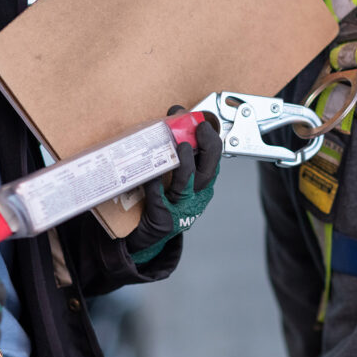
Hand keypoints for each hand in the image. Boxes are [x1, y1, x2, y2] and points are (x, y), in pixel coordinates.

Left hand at [126, 107, 222, 263]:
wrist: (143, 239)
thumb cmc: (157, 201)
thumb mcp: (170, 176)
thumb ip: (173, 151)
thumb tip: (171, 118)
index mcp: (200, 184)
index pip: (214, 160)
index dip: (210, 139)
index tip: (202, 122)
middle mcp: (195, 197)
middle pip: (208, 171)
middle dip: (207, 148)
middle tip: (199, 128)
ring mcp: (180, 210)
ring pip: (187, 184)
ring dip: (185, 164)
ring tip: (181, 147)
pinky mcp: (162, 221)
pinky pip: (159, 199)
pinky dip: (154, 185)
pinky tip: (150, 174)